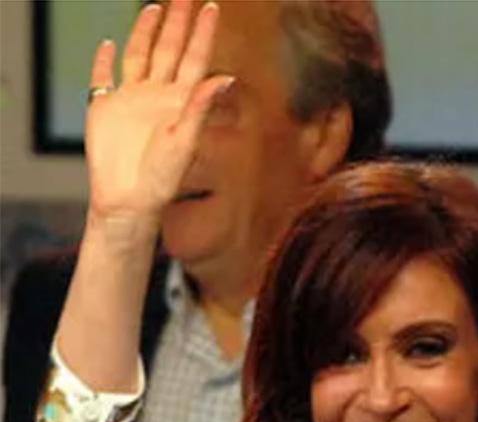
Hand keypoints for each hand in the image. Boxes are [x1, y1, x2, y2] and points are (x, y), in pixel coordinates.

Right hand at [85, 0, 231, 228]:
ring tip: (154, 9)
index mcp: (181, 100)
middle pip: (169, 50)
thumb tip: (225, 77)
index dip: (203, 33)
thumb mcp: (186, 140)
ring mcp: (132, 99)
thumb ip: (201, 107)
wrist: (129, 198)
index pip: (195, 58)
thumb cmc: (162, 177)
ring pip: (139, 56)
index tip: (212, 7)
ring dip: (145, 33)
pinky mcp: (105, 107)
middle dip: (178, 24)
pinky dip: (104, 61)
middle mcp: (159, 95)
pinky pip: (103, 78)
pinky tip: (109, 45)